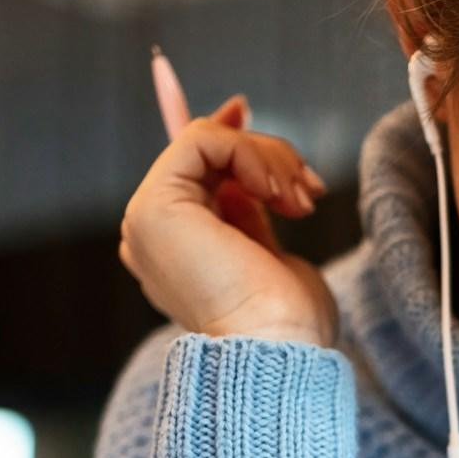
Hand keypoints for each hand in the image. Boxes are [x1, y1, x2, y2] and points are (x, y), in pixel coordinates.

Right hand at [118, 94, 336, 346]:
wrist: (276, 347)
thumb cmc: (287, 321)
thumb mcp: (270, 254)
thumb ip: (250, 210)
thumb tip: (248, 168)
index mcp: (178, 248)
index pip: (189, 171)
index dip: (216, 135)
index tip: (244, 110)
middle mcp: (153, 233)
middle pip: (207, 154)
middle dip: (269, 156)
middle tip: (310, 191)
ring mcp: (148, 219)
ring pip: (207, 140)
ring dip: (270, 158)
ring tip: (302, 199)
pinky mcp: (155, 206)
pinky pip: (201, 139)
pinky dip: (249, 152)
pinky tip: (276, 192)